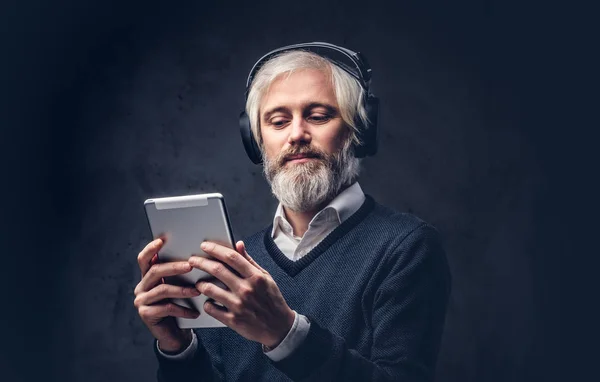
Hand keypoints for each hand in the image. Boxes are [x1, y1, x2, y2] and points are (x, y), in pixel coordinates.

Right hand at [134, 238, 201, 352]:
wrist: (176, 334)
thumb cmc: (181, 306)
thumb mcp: (181, 288)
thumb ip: (183, 273)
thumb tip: (199, 256)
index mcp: (148, 278)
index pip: (144, 259)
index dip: (151, 249)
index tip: (162, 240)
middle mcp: (141, 287)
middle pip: (155, 271)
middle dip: (174, 267)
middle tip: (191, 266)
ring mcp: (141, 301)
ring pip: (162, 289)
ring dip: (182, 290)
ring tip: (198, 291)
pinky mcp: (145, 314)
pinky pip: (166, 308)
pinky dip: (183, 309)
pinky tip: (195, 312)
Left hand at [189, 241, 294, 348]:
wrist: (279, 327)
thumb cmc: (272, 300)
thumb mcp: (266, 277)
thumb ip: (250, 261)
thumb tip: (238, 245)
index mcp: (255, 277)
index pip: (232, 257)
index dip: (215, 249)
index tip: (205, 245)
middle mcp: (246, 289)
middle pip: (217, 270)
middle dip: (201, 262)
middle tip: (193, 260)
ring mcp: (238, 305)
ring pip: (209, 289)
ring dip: (200, 284)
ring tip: (199, 283)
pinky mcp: (233, 320)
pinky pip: (211, 308)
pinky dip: (206, 303)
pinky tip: (208, 301)